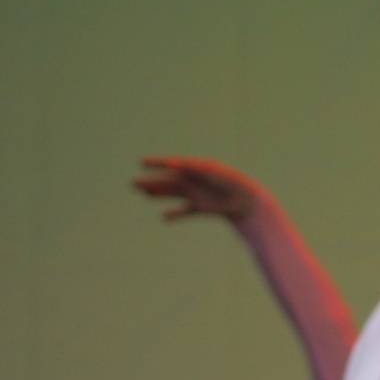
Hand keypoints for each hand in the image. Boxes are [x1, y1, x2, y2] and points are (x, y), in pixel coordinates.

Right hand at [136, 157, 266, 226]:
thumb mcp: (208, 172)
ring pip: (173, 194)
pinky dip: (175, 214)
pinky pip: (184, 211)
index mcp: (196, 169)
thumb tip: (171, 164)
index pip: (173, 164)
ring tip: (144, 193)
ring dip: (159, 194)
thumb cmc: (229, 182)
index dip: (157, 163)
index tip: (141, 162)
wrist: (246, 201)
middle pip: (169, 181)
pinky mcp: (202, 207)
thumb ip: (190, 167)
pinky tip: (165, 217)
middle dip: (152, 182)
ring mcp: (197, 194)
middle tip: (133, 183)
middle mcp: (195, 181)